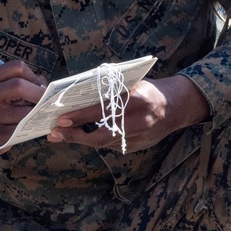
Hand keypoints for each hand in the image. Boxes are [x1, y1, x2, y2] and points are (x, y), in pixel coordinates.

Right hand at [0, 59, 46, 165]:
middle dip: (39, 93)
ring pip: (26, 112)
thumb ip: (16, 81)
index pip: (17, 67)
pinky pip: (25, 129)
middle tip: (47, 100)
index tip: (38, 85)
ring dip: (37, 113)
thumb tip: (44, 85)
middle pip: (20, 86)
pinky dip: (33, 126)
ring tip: (37, 114)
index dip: (33, 75)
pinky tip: (31, 126)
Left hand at [47, 75, 209, 151]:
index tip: (61, 118)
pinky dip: (94, 139)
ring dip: (81, 139)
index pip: (103, 110)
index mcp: (137, 99)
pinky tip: (80, 134)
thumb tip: (75, 95)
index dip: (81, 116)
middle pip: (101, 135)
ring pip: (103, 143)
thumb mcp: (131, 82)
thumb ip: (109, 89)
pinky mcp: (136, 147)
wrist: (176, 107)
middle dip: (75, 136)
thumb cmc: (148, 89)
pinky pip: (110, 144)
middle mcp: (139, 122)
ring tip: (61, 134)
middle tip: (54, 134)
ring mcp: (139, 138)